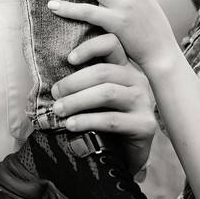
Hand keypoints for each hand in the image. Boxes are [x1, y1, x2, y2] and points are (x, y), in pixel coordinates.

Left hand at [50, 32, 156, 175]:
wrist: (129, 155)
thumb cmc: (107, 122)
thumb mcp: (97, 98)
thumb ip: (85, 85)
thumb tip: (54, 84)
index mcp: (125, 68)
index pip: (112, 44)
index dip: (90, 47)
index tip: (69, 59)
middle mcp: (138, 81)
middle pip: (104, 72)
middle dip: (74, 82)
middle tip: (55, 94)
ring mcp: (144, 102)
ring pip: (107, 93)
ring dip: (77, 101)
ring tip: (59, 110)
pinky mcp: (145, 125)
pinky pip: (111, 120)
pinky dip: (87, 121)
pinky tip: (71, 125)